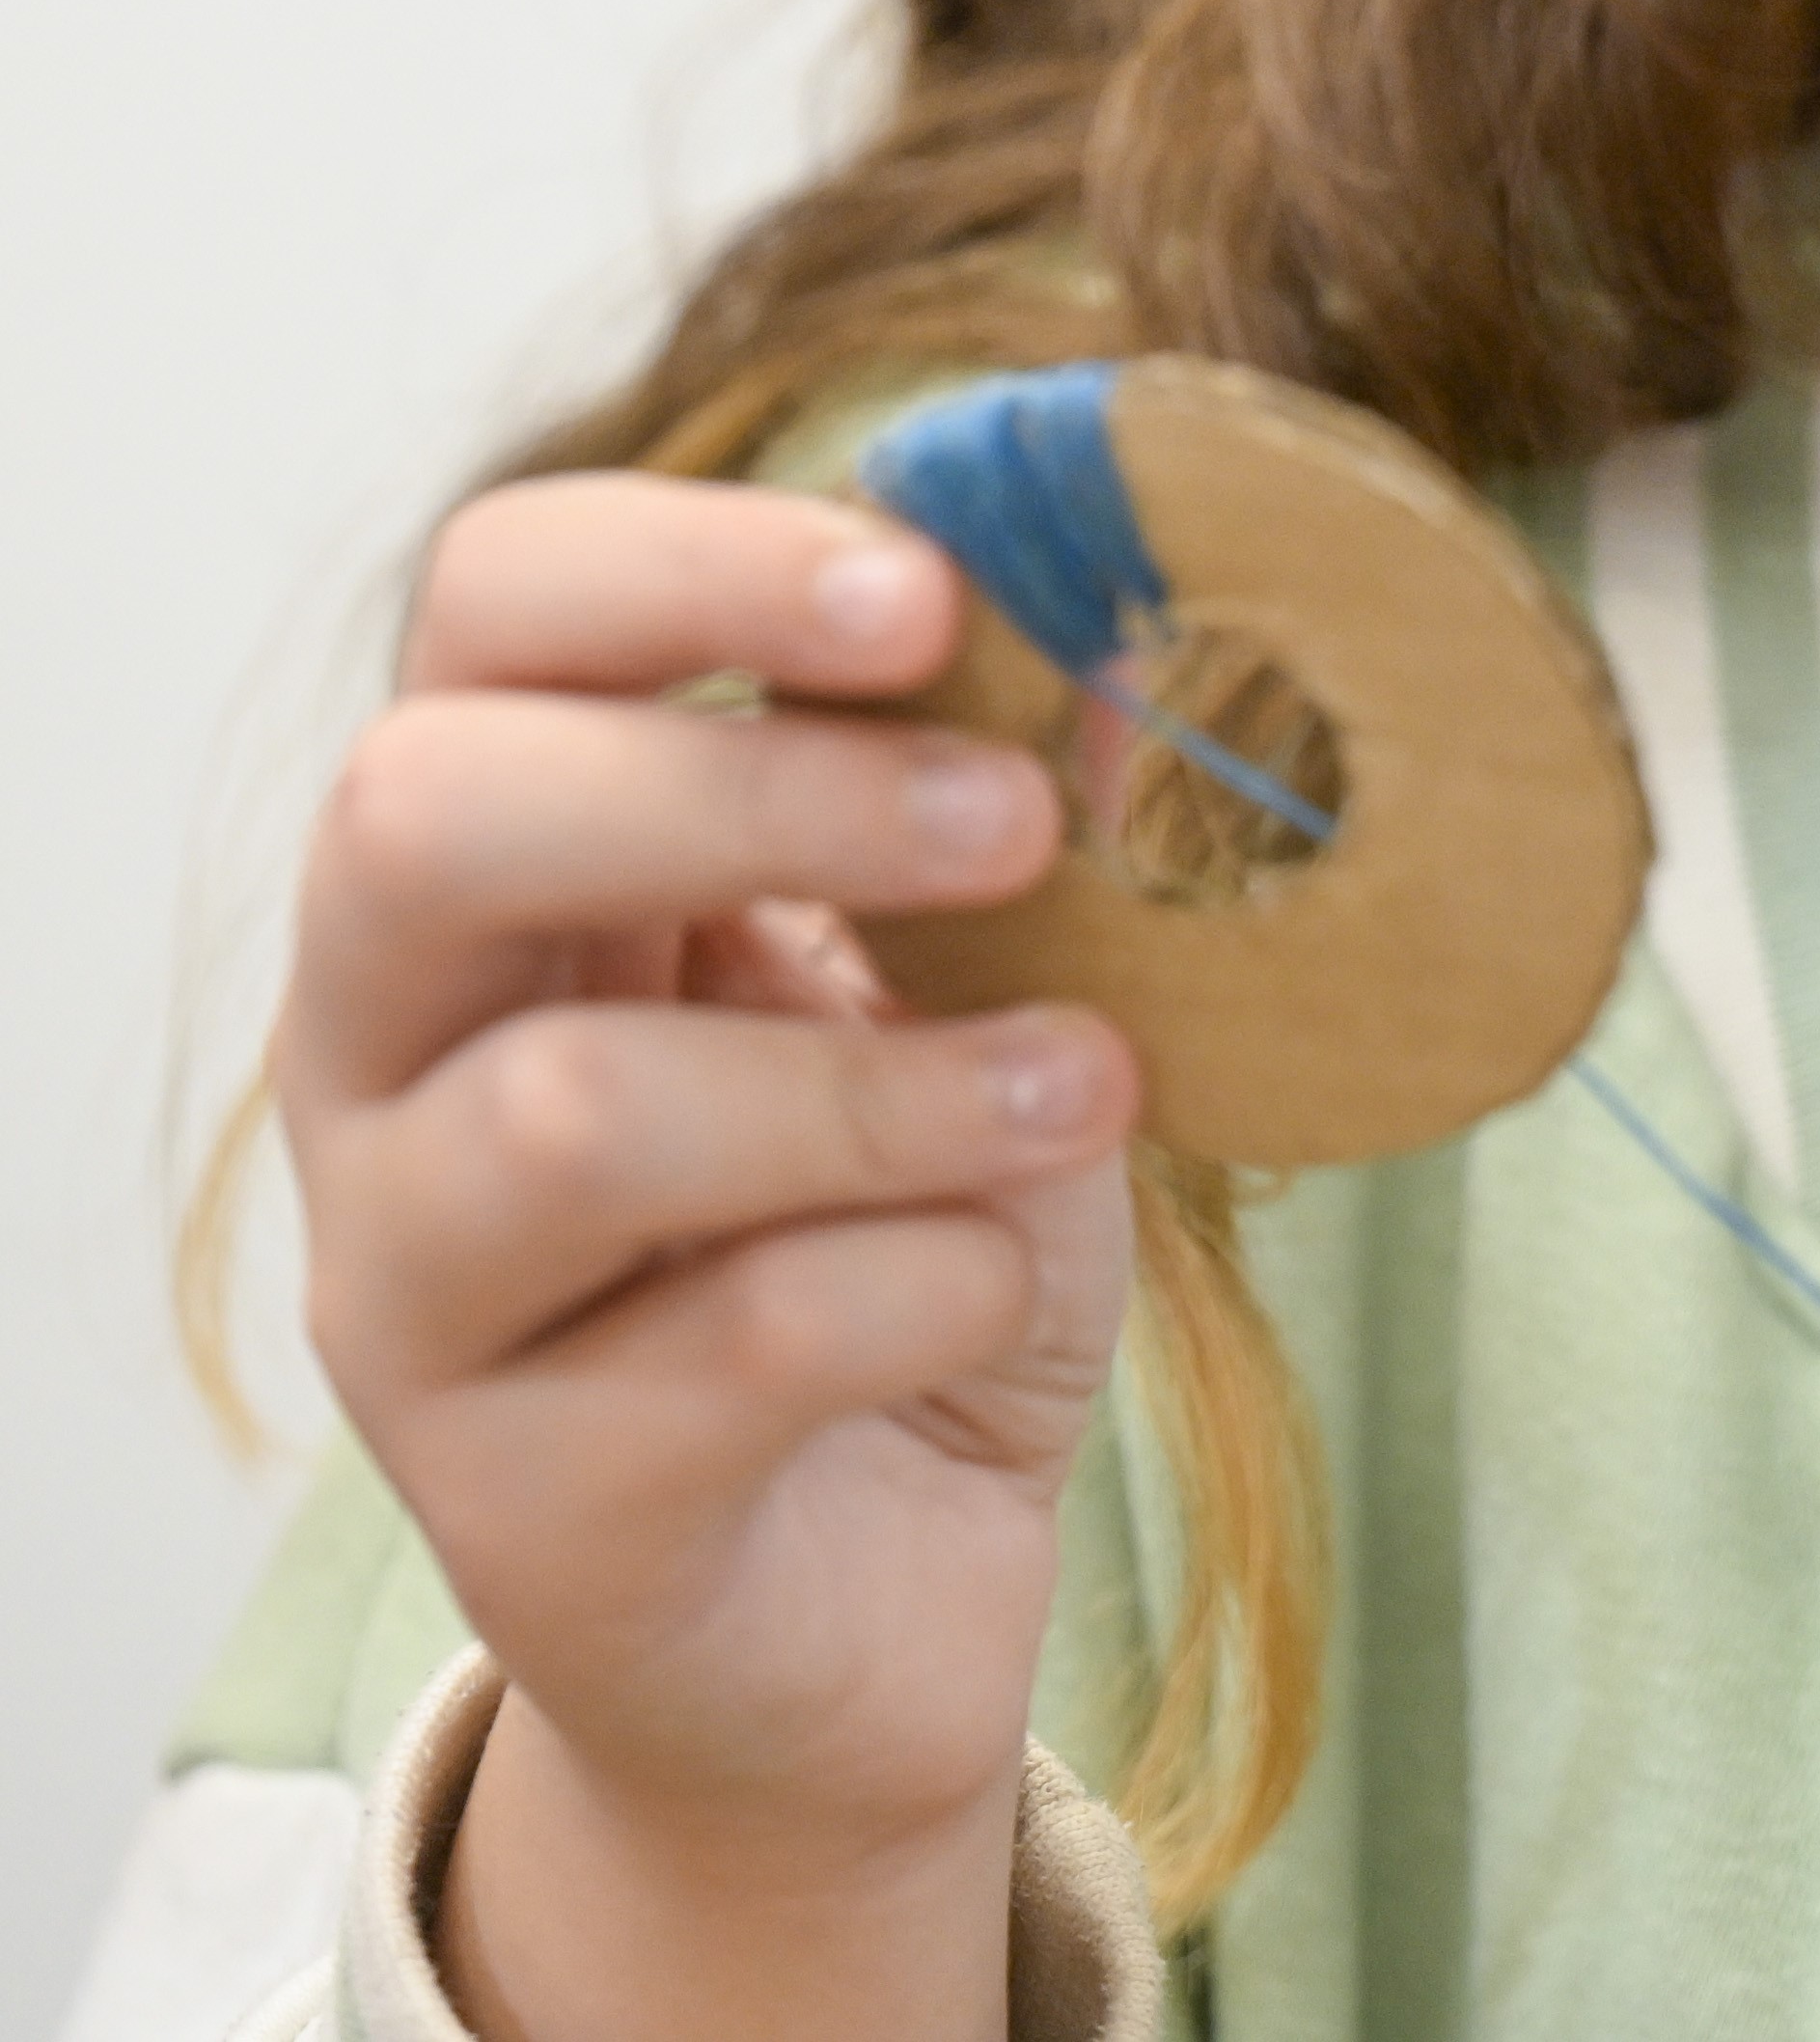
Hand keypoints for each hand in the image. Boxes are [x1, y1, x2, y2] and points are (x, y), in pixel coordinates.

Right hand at [276, 471, 1138, 2031]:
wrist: (889, 1574)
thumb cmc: (920, 1206)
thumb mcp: (972, 974)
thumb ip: (994, 820)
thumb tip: (1113, 660)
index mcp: (504, 854)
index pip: (491, 607)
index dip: (693, 562)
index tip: (930, 594)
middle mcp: (389, 1055)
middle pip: (426, 821)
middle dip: (753, 795)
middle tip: (1017, 825)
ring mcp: (414, 1293)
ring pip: (566, 1115)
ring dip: (879, 1083)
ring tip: (1084, 1083)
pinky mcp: (519, 1514)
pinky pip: (718, 1351)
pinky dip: (925, 1285)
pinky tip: (1001, 1278)